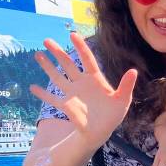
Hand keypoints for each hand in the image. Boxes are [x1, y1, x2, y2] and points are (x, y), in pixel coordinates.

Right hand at [29, 33, 136, 148]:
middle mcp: (81, 83)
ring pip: (57, 77)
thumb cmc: (113, 115)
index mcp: (95, 79)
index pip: (87, 59)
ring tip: (37, 55)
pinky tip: (32, 87)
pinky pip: (52, 98)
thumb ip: (126, 86)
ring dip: (47, 67)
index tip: (73, 34)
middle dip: (57, 52)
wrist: (102, 131)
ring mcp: (72, 93)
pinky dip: (42, 94)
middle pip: (68, 64)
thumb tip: (133, 71)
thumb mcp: (122, 100)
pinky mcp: (65, 105)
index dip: (80, 47)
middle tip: (46, 40)